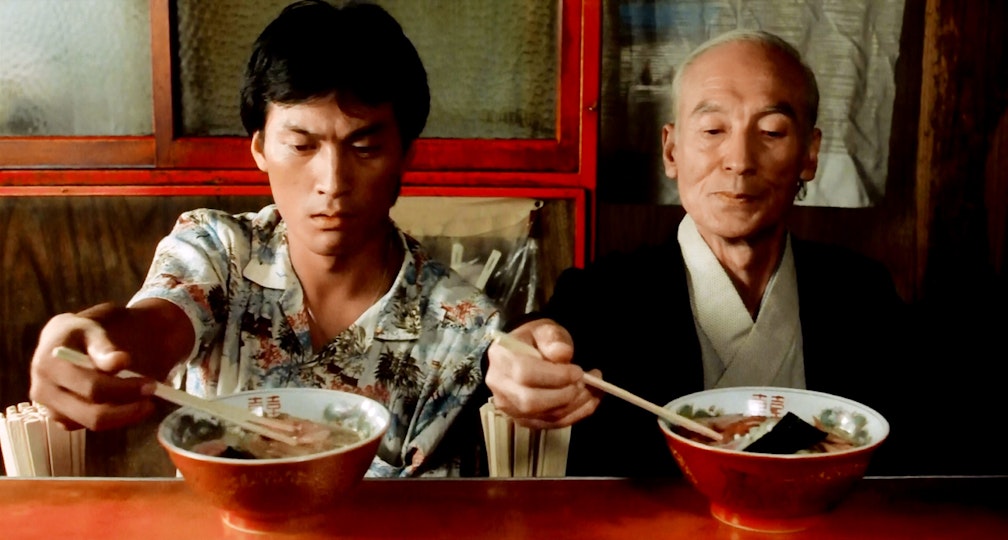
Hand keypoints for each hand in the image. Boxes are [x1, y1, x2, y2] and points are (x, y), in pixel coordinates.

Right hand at [29, 310, 156, 430]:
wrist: (66, 339)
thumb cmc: (84, 331)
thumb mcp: (94, 328)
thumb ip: (104, 345)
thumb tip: (119, 363)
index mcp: (50, 363)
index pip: (91, 387)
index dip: (124, 389)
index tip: (152, 383)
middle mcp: (43, 390)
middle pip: (92, 414)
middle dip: (129, 408)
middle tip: (154, 395)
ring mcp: (49, 408)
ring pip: (92, 423)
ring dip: (124, 415)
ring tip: (146, 402)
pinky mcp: (60, 418)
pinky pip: (89, 426)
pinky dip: (113, 418)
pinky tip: (128, 405)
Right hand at [484, 319, 599, 429]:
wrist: (521, 354)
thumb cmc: (533, 340)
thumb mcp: (543, 329)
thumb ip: (552, 338)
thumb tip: (562, 354)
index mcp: (501, 358)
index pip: (525, 373)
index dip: (555, 376)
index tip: (578, 371)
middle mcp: (500, 386)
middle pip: (532, 401)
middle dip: (566, 395)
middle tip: (586, 382)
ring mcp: (510, 407)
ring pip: (545, 416)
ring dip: (576, 406)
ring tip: (593, 390)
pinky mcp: (524, 420)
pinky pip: (552, 424)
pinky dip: (576, 415)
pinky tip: (589, 401)